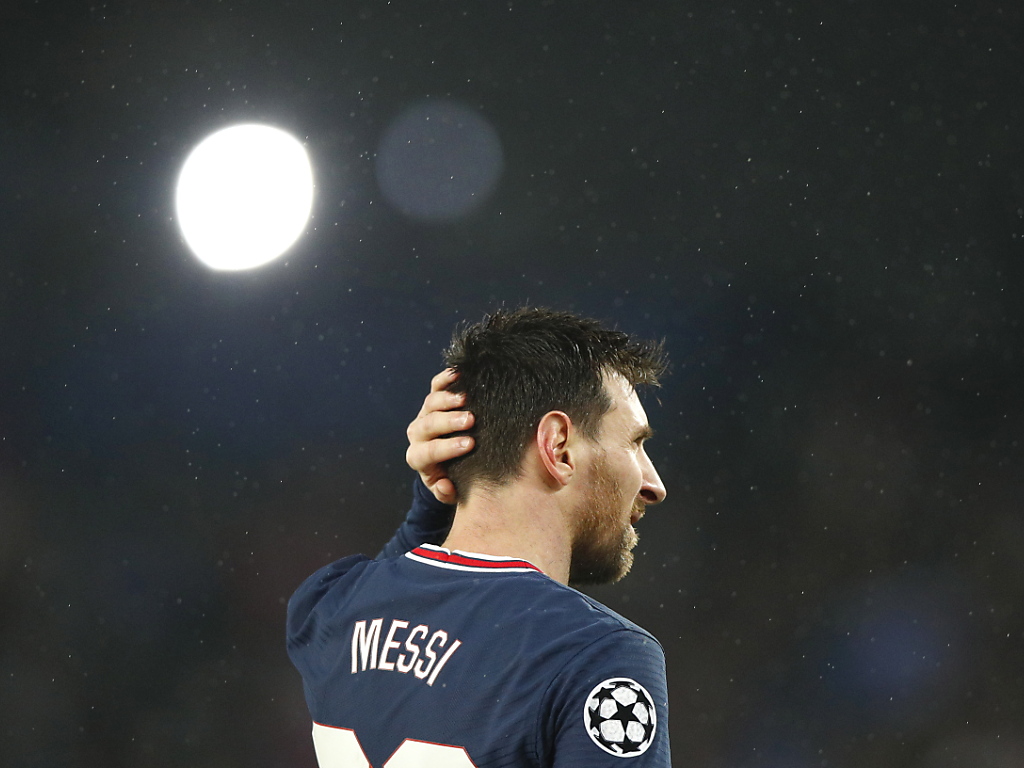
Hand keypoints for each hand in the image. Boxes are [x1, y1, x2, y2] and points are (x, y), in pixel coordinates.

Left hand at [406, 369, 474, 504]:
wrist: (446, 463)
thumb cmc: (452, 478)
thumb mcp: (450, 492)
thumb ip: (446, 493)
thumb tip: (444, 484)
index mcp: (418, 458)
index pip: (427, 452)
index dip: (447, 447)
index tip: (470, 444)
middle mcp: (417, 434)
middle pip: (428, 424)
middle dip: (448, 422)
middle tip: (470, 420)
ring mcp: (424, 415)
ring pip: (430, 403)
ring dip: (447, 399)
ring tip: (466, 398)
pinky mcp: (433, 400)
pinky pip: (436, 386)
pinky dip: (446, 378)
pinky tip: (460, 374)